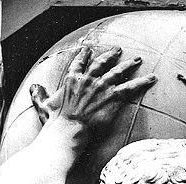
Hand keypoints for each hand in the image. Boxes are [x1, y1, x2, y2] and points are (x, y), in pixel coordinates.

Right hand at [30, 41, 155, 141]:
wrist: (68, 131)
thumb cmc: (55, 123)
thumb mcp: (43, 106)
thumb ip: (39, 95)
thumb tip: (33, 87)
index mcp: (72, 79)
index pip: (79, 63)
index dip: (84, 55)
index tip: (88, 50)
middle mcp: (88, 79)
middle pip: (102, 63)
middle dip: (110, 56)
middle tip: (118, 50)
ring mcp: (101, 87)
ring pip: (118, 72)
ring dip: (129, 65)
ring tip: (137, 60)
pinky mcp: (113, 98)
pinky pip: (131, 88)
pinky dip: (142, 83)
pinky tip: (151, 79)